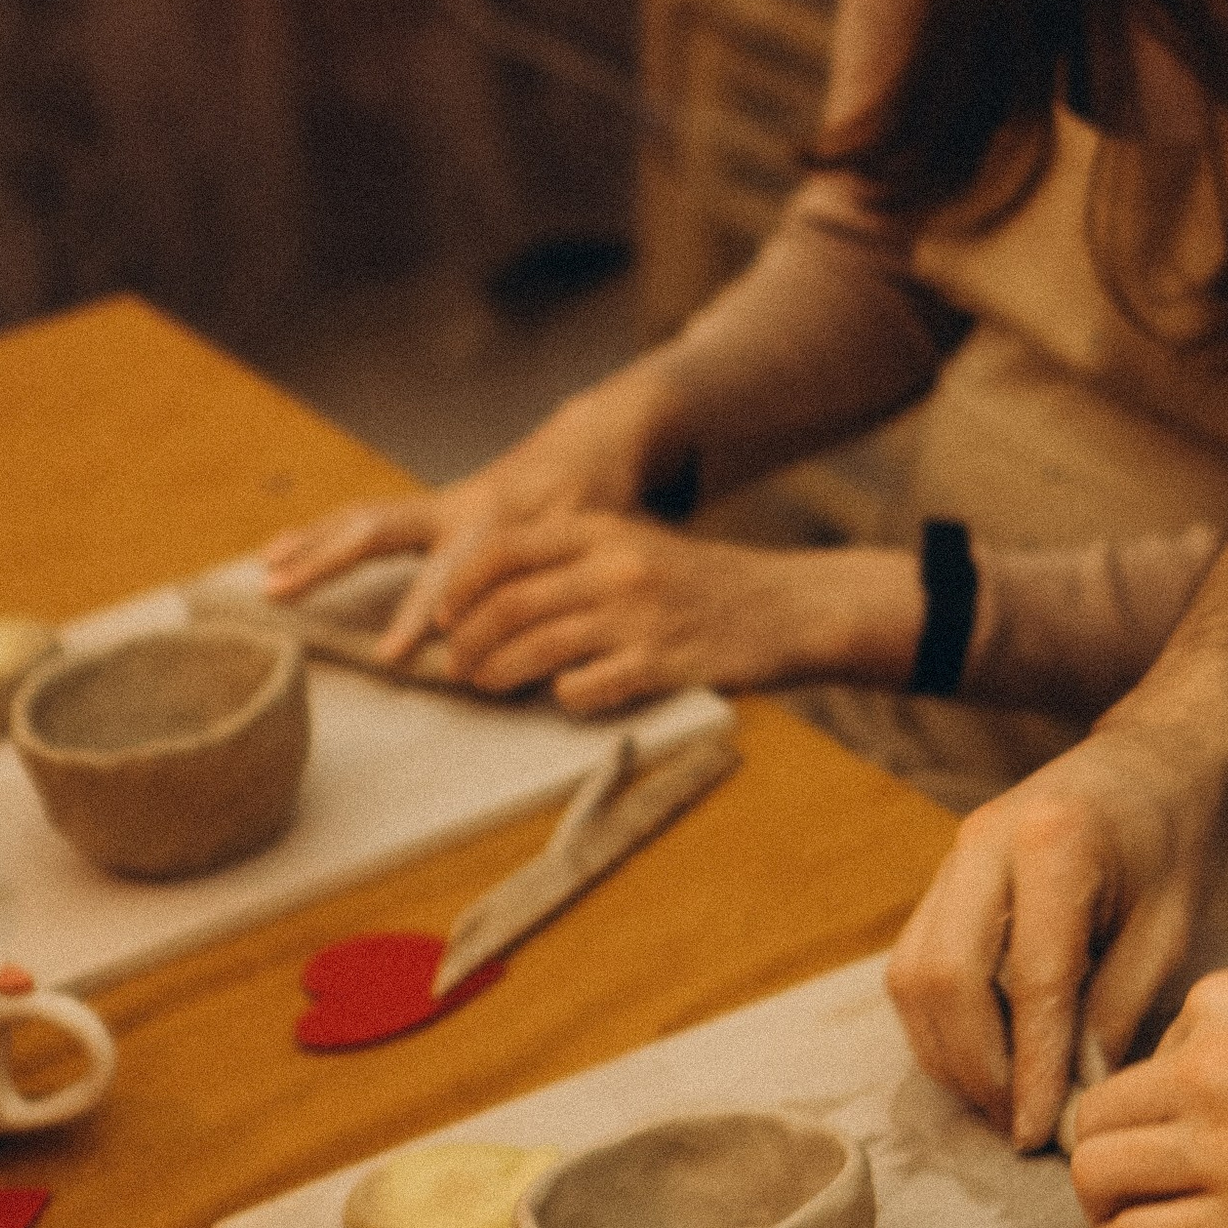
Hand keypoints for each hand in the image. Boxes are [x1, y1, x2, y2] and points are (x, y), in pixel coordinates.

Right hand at [261, 367, 677, 663]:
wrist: (591, 447)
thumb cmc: (598, 510)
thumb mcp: (595, 549)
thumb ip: (564, 598)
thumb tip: (546, 664)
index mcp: (502, 524)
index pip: (454, 571)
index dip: (425, 610)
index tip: (391, 651)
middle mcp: (460, 508)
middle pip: (381, 529)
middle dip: (330, 563)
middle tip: (283, 591)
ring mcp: (437, 502)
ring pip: (363, 518)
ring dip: (310, 545)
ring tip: (267, 574)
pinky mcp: (424, 505)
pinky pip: (361, 516)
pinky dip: (317, 533)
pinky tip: (278, 551)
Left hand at [423, 518, 920, 715]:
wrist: (786, 608)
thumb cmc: (701, 584)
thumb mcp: (635, 547)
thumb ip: (572, 562)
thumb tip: (490, 598)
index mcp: (604, 531)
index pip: (504, 548)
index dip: (460, 585)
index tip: (441, 615)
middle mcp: (615, 567)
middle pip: (508, 605)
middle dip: (466, 641)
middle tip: (454, 665)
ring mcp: (638, 617)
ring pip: (535, 649)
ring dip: (497, 674)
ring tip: (485, 685)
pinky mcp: (660, 665)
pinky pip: (584, 688)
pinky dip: (562, 696)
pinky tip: (564, 695)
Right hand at [888, 730, 1222, 1153]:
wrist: (1147, 762)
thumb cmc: (1170, 842)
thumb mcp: (1168, 927)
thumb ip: (1115, 1010)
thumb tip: (1071, 1099)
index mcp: (1056, 841)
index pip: (1030, 979)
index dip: (1032, 1067)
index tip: (1042, 1132)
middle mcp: (984, 841)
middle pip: (945, 978)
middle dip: (975, 1068)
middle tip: (1016, 1123)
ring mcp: (952, 855)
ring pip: (912, 977)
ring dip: (947, 1053)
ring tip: (999, 1101)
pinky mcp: (941, 877)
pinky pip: (914, 964)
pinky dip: (938, 1024)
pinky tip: (981, 1059)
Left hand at [1069, 970, 1227, 1227]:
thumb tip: (1186, 1102)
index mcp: (1224, 1006)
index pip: (1134, 1062)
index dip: (1153, 1112)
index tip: (1182, 1142)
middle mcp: (1208, 1067)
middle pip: (1094, 1120)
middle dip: (1109, 1159)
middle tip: (1139, 1190)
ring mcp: (1223, 1147)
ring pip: (1094, 1178)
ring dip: (1107, 1210)